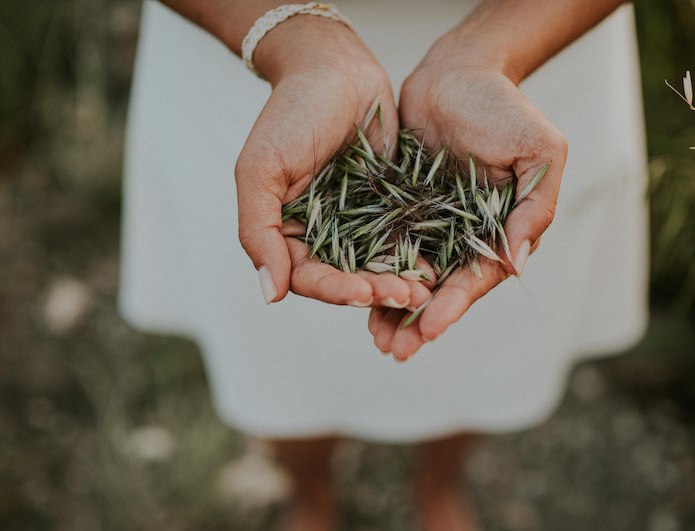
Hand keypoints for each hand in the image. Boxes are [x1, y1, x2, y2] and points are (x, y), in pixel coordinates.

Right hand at [236, 18, 430, 309]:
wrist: (336, 68)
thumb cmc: (291, 112)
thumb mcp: (261, 168)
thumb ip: (258, 230)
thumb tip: (269, 294)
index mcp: (286, 232)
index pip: (307, 277)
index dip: (334, 290)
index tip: (363, 293)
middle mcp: (321, 235)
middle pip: (346, 280)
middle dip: (375, 291)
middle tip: (407, 297)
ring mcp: (357, 224)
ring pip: (377, 266)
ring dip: (398, 283)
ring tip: (425, 291)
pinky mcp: (389, 209)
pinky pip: (403, 240)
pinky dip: (417, 257)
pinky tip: (436, 268)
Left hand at [369, 52, 567, 359]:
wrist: (458, 72)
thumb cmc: (505, 107)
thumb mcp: (538, 150)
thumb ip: (535, 205)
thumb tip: (517, 263)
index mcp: (503, 231)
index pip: (478, 277)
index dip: (454, 305)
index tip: (431, 328)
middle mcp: (467, 237)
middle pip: (443, 290)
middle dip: (420, 323)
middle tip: (397, 353)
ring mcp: (433, 227)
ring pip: (412, 279)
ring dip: (395, 312)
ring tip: (377, 342)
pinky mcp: (402, 212)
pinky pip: (386, 249)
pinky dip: (373, 275)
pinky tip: (355, 298)